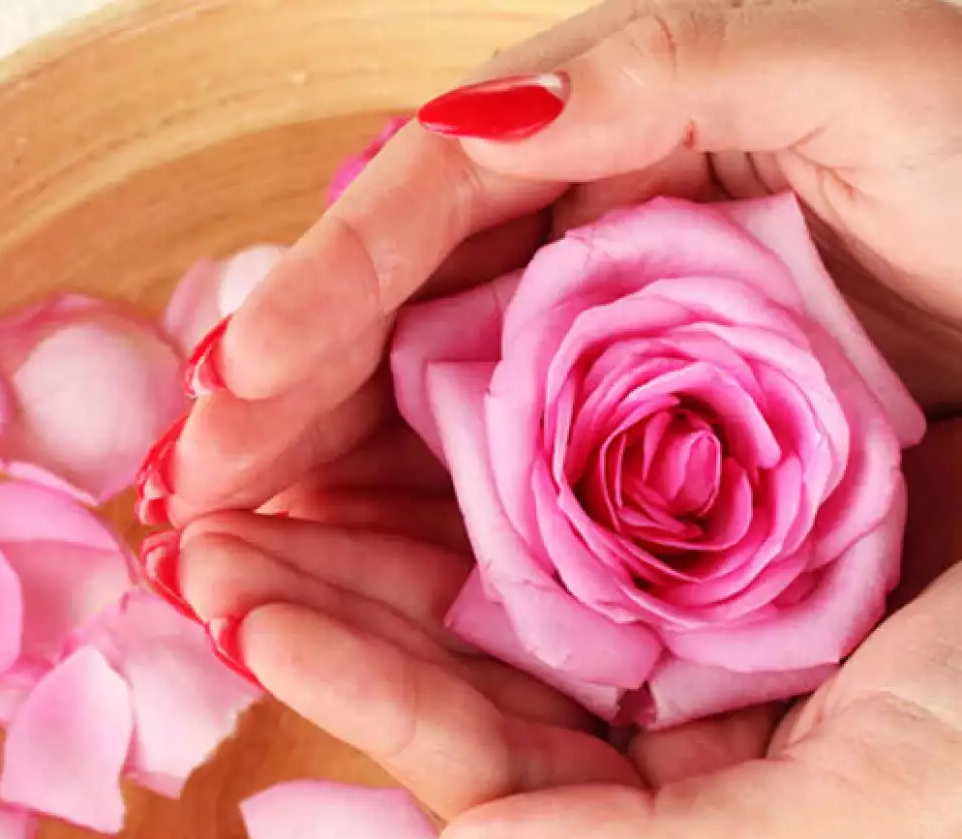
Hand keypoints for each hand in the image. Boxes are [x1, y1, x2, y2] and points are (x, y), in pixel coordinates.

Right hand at [162, 0, 961, 524]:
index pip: (418, 228)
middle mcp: (577, 283)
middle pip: (392, 351)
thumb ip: (644, 68)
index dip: (315, 303)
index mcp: (601, 172)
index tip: (229, 386)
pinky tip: (334, 591)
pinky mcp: (635, 493)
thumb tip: (456, 119)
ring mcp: (598, 392)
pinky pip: (503, 525)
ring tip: (223, 565)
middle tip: (182, 494)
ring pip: (426, 447)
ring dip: (319, 507)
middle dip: (279, 426)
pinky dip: (415, 559)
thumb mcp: (837, 67)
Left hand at [176, 423, 642, 816]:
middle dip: (318, 602)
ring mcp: (648, 618)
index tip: (250, 631)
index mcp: (649, 796)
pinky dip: (446, 475)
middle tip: (202, 555)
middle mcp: (629, 711)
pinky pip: (539, 499)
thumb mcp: (798, 829)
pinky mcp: (666, 528)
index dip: (360, 692)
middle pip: (447, 659)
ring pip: (474, 577)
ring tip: (235, 500)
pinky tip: (352, 456)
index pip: (474, 752)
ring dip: (353, 537)